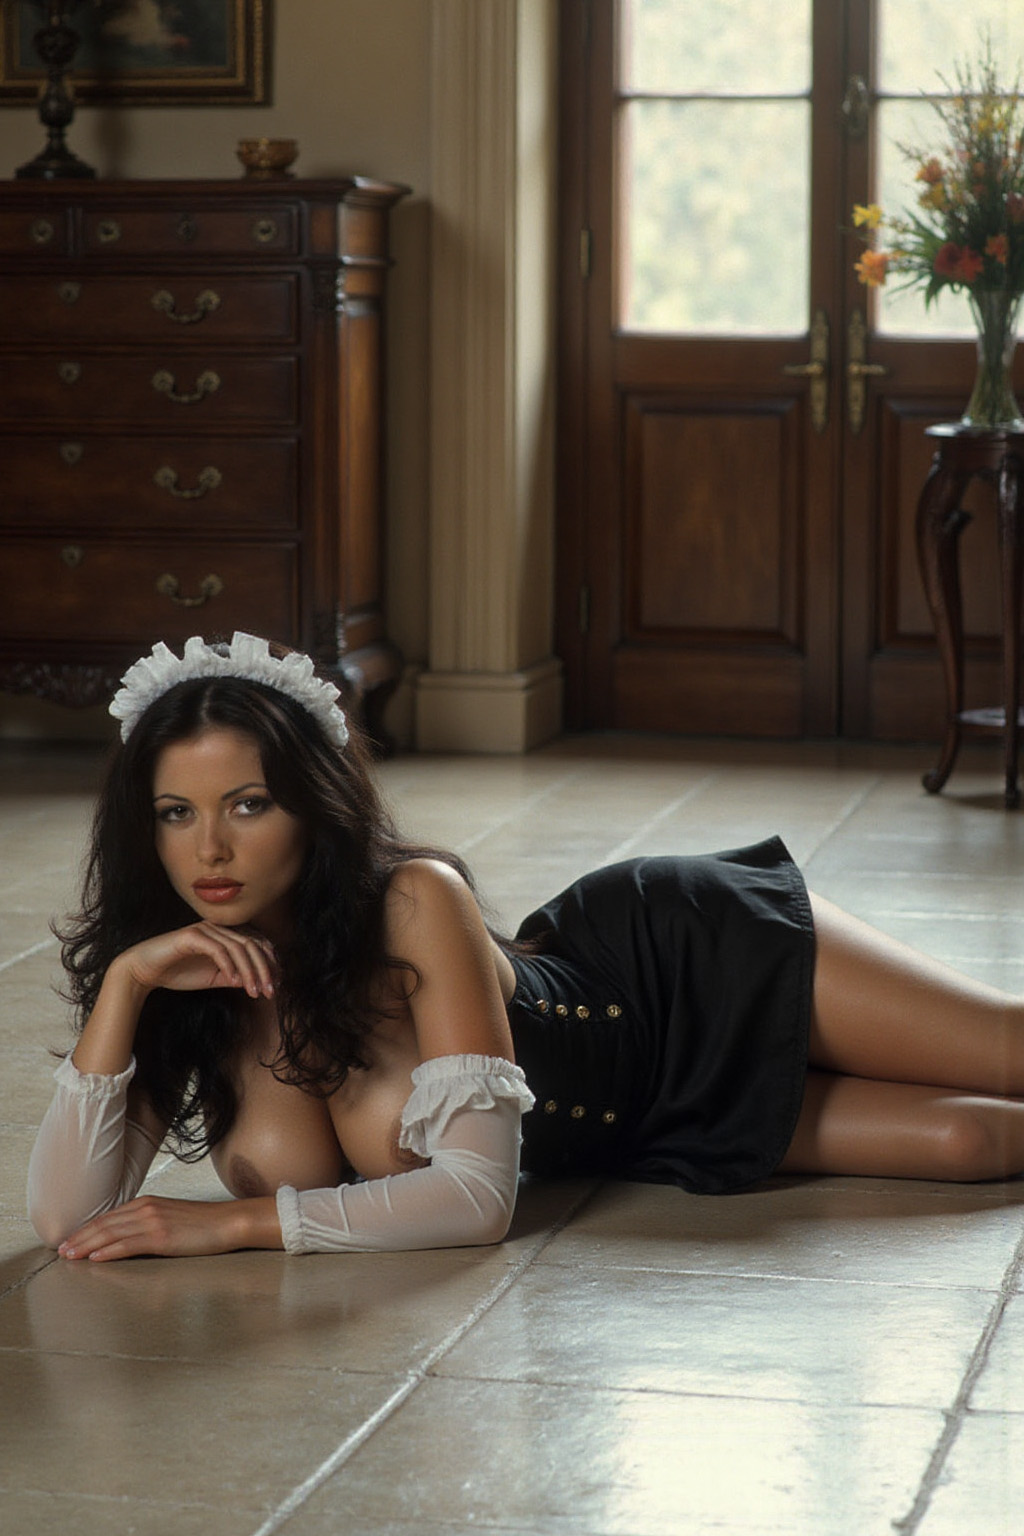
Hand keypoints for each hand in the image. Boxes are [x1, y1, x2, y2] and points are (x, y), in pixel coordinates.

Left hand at [57, 1194, 281, 1261]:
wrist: (229, 1222)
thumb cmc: (204, 1223)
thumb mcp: (171, 1218)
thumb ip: (149, 1222)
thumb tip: (129, 1236)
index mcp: (148, 1203)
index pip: (109, 1216)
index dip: (87, 1228)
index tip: (71, 1239)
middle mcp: (146, 1208)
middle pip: (105, 1224)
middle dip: (80, 1237)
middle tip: (60, 1250)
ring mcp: (153, 1222)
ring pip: (111, 1234)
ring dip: (87, 1245)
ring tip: (70, 1256)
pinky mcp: (162, 1237)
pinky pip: (128, 1245)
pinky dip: (108, 1251)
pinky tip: (95, 1259)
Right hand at [115, 922, 276, 1000]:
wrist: (145, 970)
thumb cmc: (179, 972)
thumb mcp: (214, 978)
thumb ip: (235, 976)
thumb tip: (258, 982)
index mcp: (226, 934)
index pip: (257, 943)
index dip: (270, 963)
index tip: (276, 985)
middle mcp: (218, 927)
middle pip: (252, 944)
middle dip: (265, 969)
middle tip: (270, 991)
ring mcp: (205, 929)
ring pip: (238, 947)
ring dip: (250, 971)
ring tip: (255, 991)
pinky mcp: (191, 935)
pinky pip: (217, 949)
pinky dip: (229, 965)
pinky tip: (234, 982)